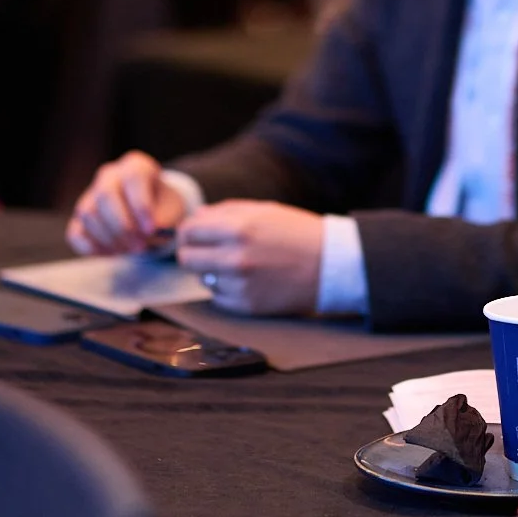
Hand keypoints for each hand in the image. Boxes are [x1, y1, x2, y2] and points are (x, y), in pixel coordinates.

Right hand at [67, 151, 187, 255]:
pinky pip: (75, 232)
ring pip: (89, 214)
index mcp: (136, 166)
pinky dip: (91, 247)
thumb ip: (162, 220)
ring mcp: (91, 195)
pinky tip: (111, 254)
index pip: (133, 177)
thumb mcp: (172, 209)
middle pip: (105, 196)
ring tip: (130, 250)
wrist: (151, 215)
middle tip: (140, 247)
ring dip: (109, 238)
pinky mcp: (79, 218)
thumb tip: (147, 234)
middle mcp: (110, 176)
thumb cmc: (163, 207)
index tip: (150, 230)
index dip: (140, 205)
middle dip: (122, 227)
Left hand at [176, 200, 323, 316]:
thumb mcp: (264, 210)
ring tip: (236, 264)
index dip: (188, 232)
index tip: (194, 235)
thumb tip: (196, 217)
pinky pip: (219, 297)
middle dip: (192, 253)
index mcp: (238, 228)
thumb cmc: (298, 232)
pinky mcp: (246, 306)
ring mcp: (240, 284)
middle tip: (205, 251)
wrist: (330, 265)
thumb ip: (225, 211)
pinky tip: (247, 280)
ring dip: (212, 271)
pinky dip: (226, 289)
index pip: (189, 231)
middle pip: (186, 259)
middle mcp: (235, 257)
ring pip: (202, 279)